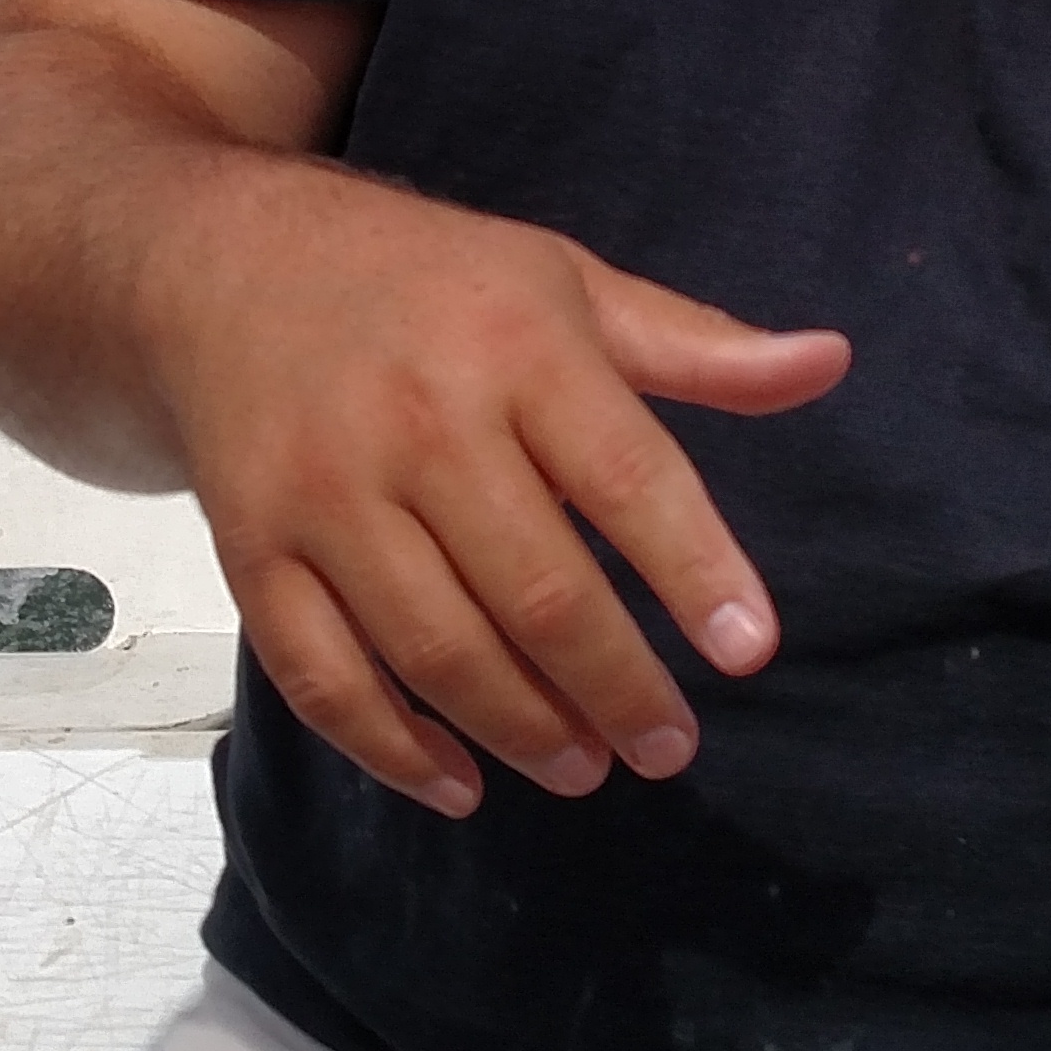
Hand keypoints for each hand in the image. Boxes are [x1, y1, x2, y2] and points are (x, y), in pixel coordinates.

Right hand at [154, 165, 848, 815]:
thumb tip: (829, 363)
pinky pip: (321, 673)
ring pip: (436, 646)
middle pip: (536, 588)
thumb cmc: (429, 284)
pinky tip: (460, 783)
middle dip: (615, 687)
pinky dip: (391, 746)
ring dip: (521, 728)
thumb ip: (695, 346)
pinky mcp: (252, 548)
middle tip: (670, 747)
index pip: (625, 474)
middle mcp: (420, 422)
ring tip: (587, 768)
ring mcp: (324, 493)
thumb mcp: (566, 281)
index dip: (694, 570)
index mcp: (516, 345)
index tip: (747, 651)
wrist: (221, 267)